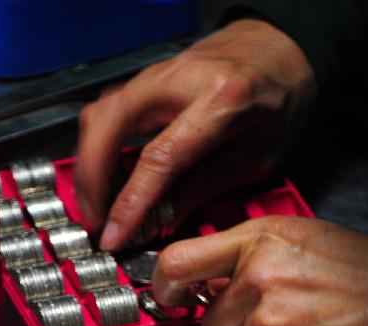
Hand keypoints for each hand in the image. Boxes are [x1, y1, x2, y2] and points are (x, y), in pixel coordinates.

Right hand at [75, 19, 316, 250]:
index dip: (130, 203)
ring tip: (100, 208)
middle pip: (108, 128)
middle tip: (97, 223)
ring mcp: (154, 76)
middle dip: (91, 183)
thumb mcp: (255, 156)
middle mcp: (177, 80)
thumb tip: (162, 221)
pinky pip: (104, 117)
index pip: (158, 158)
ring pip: (97, 120)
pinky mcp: (142, 81)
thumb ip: (206, 187)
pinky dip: (97, 152)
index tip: (114, 235)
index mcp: (219, 100)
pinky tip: (108, 181)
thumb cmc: (275, 97)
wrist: (277, 48)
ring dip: (89, 169)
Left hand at [152, 216, 367, 325]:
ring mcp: (271, 323)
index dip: (165, 288)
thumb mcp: (305, 241)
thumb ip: (252, 257)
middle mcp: (260, 277)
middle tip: (283, 321)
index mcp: (262, 239)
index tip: (169, 300)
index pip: (180, 261)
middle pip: (211, 324)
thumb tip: (211, 285)